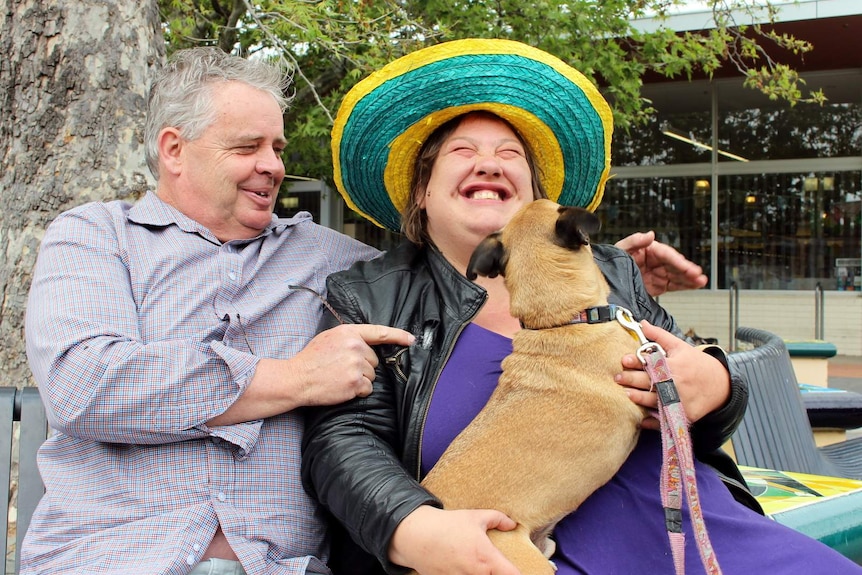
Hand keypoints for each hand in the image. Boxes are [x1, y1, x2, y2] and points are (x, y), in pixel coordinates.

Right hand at [210, 324, 414, 424]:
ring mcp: (356, 365)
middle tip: (342, 368)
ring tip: (340, 377)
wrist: (297, 379)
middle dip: (363, 366)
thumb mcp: (329, 338)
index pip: (379, 332)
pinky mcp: (355, 383)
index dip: (398, 336)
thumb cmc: (311, 359)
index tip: (411, 339)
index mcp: (349, 332)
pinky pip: (367, 389)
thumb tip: (367, 343)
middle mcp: (355, 347)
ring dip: (360, 379)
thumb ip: (349, 337)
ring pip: (372, 376)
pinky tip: (342, 387)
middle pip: (374, 360)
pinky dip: (358, 391)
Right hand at [389, 505, 519, 574]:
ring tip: (473, 565)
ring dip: (480, 574)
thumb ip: (497, 519)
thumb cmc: (447, 525)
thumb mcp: (475, 516)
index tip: (515, 570)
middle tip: (493, 566)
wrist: (416, 536)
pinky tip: (461, 568)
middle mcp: (475, 574)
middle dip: (496, 572)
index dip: (517, 574)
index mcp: (486, 558)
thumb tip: (512, 524)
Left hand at [614, 321, 729, 428]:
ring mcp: (680, 401)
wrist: (721, 385)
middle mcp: (676, 384)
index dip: (636, 361)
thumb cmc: (697, 364)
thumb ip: (659, 336)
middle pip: (650, 382)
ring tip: (627, 395)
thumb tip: (642, 324)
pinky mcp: (684, 415)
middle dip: (632, 380)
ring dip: (639, 398)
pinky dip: (652, 421)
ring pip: (654, 401)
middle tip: (618, 378)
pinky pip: (665, 419)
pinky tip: (641, 420)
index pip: (652, 363)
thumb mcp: (680, 347)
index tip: (624, 360)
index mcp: (673, 366)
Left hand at [615, 231, 706, 295]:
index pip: (666, 254)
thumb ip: (634, 241)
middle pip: (675, 265)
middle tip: (698, 276)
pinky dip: (685, 285)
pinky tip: (696, 285)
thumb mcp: (620, 249)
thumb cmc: (612, 260)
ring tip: (701, 281)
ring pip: (677, 275)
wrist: (606, 280)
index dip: (677, 261)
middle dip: (687, 270)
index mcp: (648, 250)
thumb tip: (649, 234)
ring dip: (690, 278)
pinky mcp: (659, 284)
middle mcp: (656, 261)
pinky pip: (674, 284)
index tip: (686, 266)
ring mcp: (658, 273)